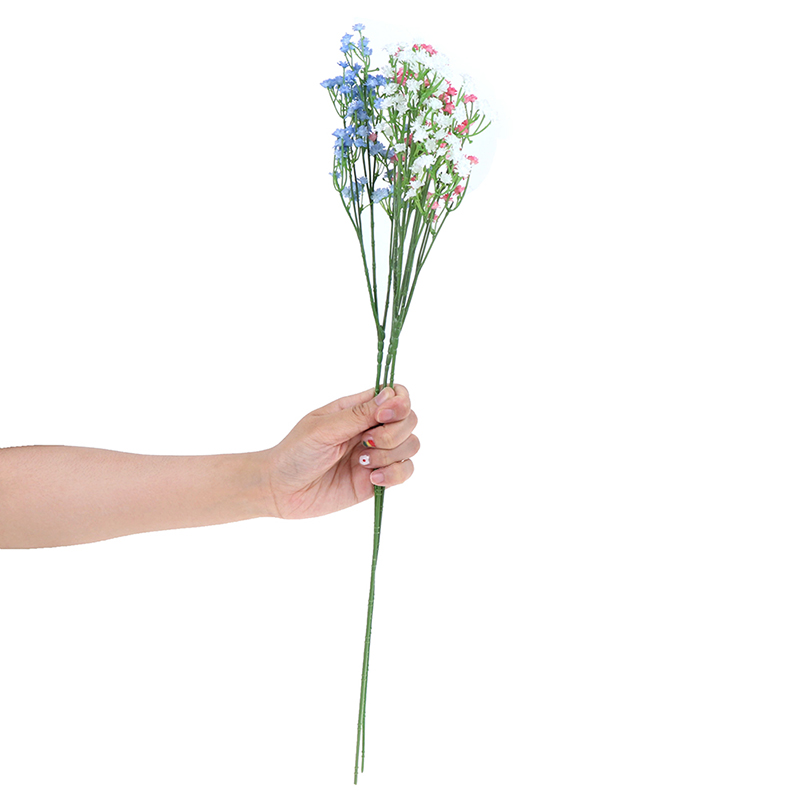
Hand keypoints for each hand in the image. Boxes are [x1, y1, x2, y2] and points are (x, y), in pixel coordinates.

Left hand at [263, 385, 418, 519]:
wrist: (280, 490)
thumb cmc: (295, 453)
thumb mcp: (323, 428)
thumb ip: (358, 414)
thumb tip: (391, 395)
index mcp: (357, 409)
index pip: (395, 395)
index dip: (399, 402)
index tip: (383, 416)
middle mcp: (371, 429)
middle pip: (409, 420)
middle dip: (394, 432)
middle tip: (366, 442)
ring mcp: (377, 454)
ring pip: (411, 445)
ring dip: (391, 454)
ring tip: (362, 462)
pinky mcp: (377, 479)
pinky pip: (405, 472)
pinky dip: (394, 475)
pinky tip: (371, 479)